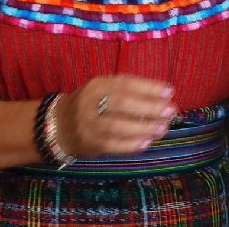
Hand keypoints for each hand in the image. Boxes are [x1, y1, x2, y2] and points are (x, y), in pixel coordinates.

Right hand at [52, 75, 175, 157]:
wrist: (59, 126)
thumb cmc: (91, 104)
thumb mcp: (103, 89)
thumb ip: (128, 91)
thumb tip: (163, 96)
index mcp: (97, 85)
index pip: (125, 83)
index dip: (148, 87)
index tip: (169, 91)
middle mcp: (91, 102)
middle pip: (122, 104)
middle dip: (149, 107)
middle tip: (170, 111)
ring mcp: (89, 125)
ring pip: (119, 126)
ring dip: (145, 128)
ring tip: (163, 128)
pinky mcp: (91, 144)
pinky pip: (114, 145)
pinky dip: (132, 145)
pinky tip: (147, 142)